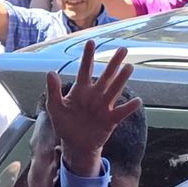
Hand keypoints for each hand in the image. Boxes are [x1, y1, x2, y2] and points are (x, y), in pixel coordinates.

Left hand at [46, 41, 140, 176]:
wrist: (74, 144)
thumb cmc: (64, 124)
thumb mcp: (54, 107)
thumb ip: (53, 90)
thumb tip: (50, 72)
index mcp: (80, 90)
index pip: (85, 70)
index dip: (88, 56)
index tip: (91, 42)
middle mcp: (94, 95)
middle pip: (106, 76)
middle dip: (113, 63)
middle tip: (123, 49)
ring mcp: (103, 107)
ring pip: (114, 90)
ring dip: (121, 79)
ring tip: (129, 67)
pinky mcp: (110, 120)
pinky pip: (121, 112)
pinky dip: (129, 107)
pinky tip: (137, 100)